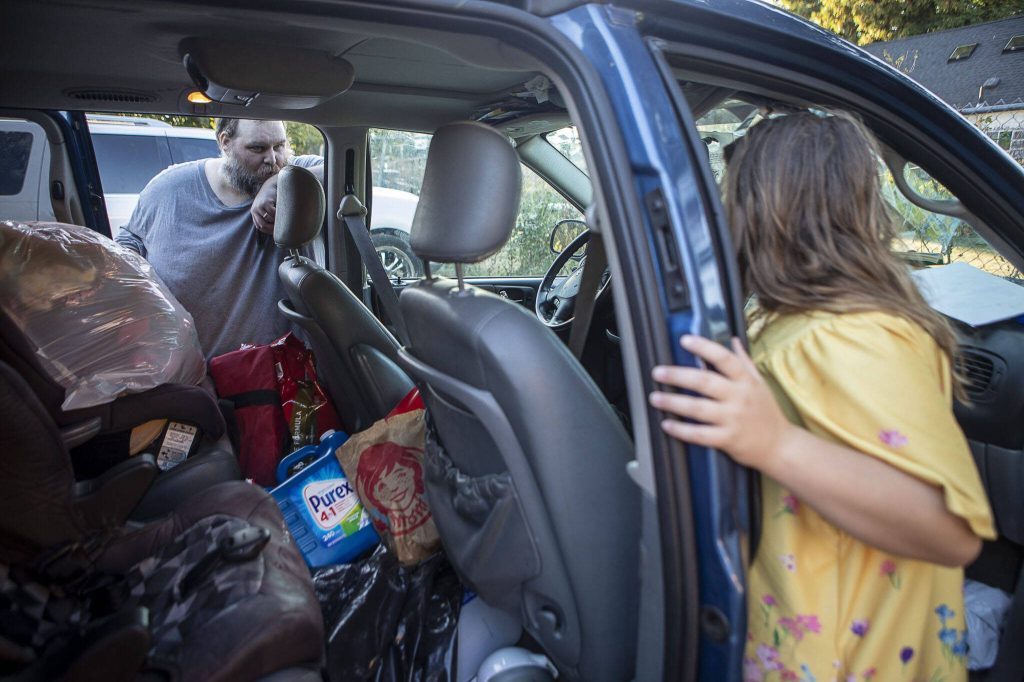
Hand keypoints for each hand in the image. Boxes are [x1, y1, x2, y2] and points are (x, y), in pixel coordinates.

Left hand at [251, 174, 279, 233]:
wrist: (271, 185)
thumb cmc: (271, 198)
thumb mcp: (265, 207)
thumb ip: (266, 216)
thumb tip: (274, 230)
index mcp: (254, 212)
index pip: (259, 226)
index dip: (267, 231)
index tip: (275, 232)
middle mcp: (254, 210)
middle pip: (262, 225)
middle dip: (271, 229)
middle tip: (280, 229)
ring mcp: (259, 206)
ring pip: (268, 219)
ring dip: (275, 221)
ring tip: (282, 221)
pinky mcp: (266, 202)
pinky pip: (272, 213)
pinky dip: (277, 216)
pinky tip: (282, 214)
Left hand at [649, 335, 794, 471]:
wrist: (780, 446)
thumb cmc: (767, 413)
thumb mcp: (760, 384)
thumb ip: (744, 361)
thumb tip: (732, 340)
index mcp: (746, 381)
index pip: (724, 359)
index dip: (704, 348)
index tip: (684, 340)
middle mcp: (739, 398)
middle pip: (704, 382)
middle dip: (678, 375)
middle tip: (658, 372)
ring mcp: (733, 419)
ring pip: (698, 408)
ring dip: (673, 402)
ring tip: (655, 397)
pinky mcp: (727, 439)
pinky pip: (700, 434)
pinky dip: (681, 430)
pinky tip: (667, 424)